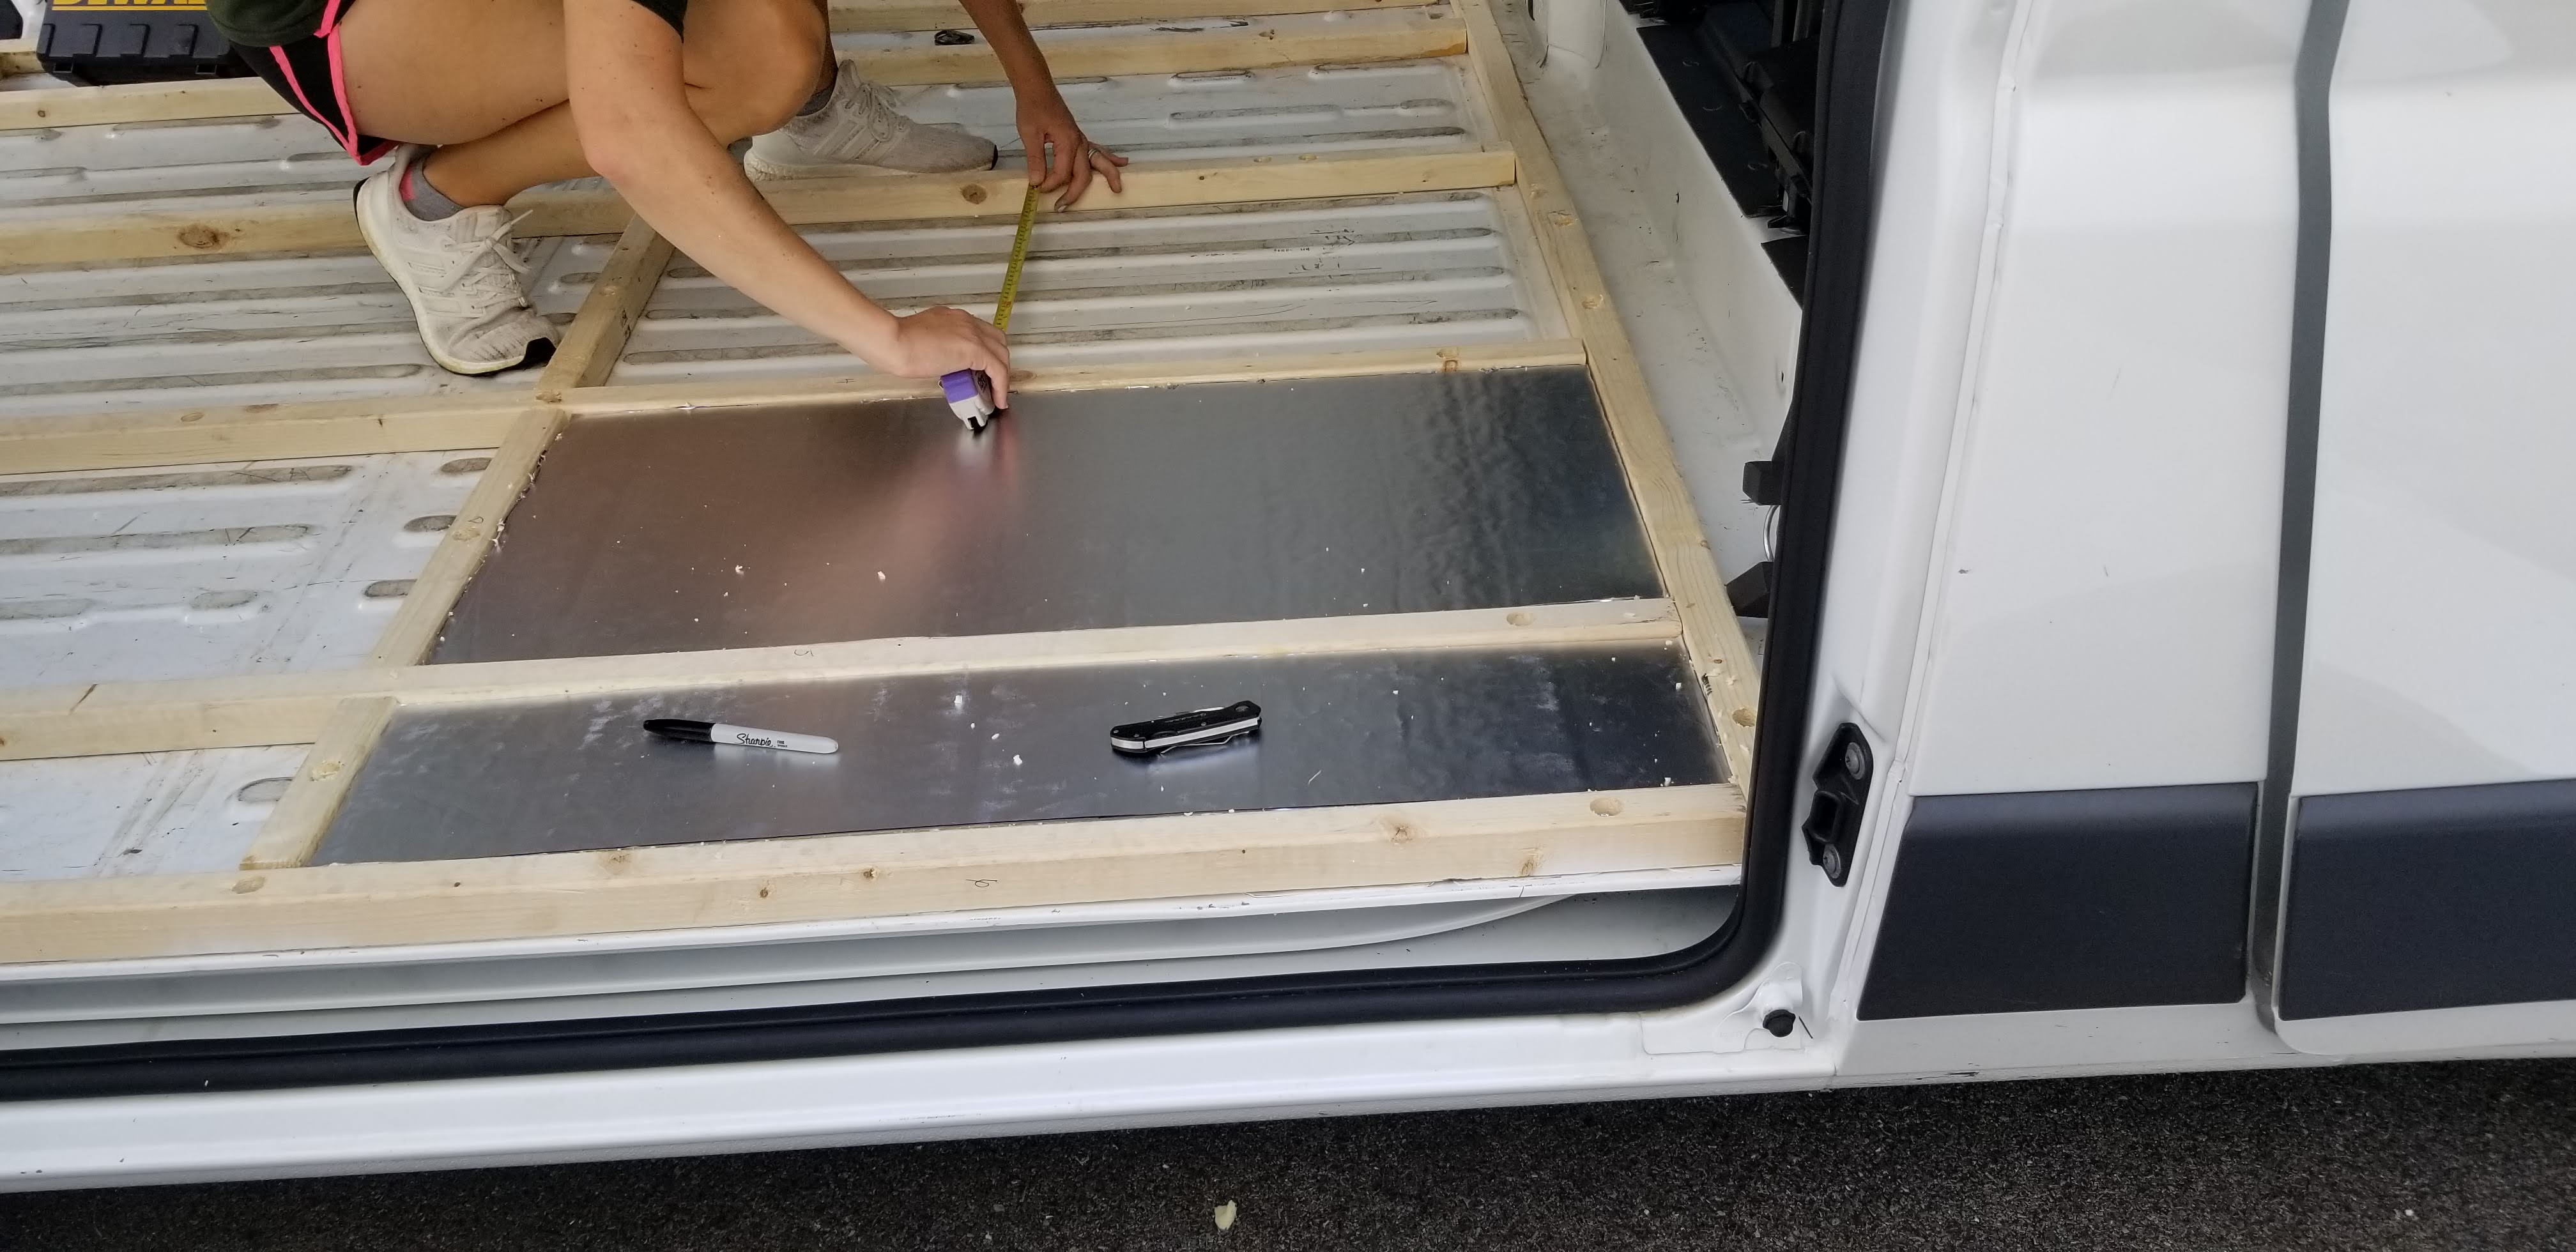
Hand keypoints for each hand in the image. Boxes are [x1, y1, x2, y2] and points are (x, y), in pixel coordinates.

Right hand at [867, 306, 1012, 407]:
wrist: (893, 342)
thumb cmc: (897, 342)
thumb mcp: (923, 339)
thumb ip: (938, 345)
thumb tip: (942, 360)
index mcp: (954, 317)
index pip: (980, 332)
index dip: (986, 351)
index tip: (983, 368)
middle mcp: (966, 322)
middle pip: (996, 341)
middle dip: (998, 362)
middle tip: (992, 382)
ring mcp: (972, 334)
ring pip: (1001, 354)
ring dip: (1001, 375)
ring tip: (995, 394)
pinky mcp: (974, 350)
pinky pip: (998, 370)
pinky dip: (1001, 386)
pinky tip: (998, 400)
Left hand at [1017, 92, 1126, 208]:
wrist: (1037, 88)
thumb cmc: (1033, 108)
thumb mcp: (1030, 134)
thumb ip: (1036, 160)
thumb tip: (1037, 183)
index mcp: (1067, 143)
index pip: (1062, 173)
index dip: (1050, 184)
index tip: (1036, 188)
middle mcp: (1079, 143)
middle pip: (1083, 174)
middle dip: (1074, 193)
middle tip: (1062, 207)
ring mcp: (1081, 140)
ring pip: (1098, 162)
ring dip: (1109, 175)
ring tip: (1117, 189)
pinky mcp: (1079, 137)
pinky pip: (1098, 150)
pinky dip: (1109, 157)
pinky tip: (1121, 162)